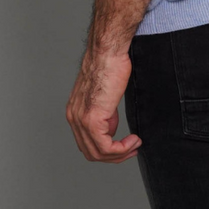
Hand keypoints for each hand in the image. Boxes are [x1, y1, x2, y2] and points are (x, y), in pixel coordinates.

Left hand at [65, 48, 141, 162]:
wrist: (108, 52)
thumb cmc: (109, 66)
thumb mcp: (104, 96)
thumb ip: (104, 115)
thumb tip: (109, 129)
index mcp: (75, 111)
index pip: (86, 143)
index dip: (106, 150)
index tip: (124, 146)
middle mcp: (74, 117)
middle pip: (91, 152)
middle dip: (114, 156)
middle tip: (132, 150)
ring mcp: (81, 119)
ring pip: (98, 153)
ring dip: (120, 154)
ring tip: (134, 146)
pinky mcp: (92, 119)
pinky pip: (106, 147)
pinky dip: (121, 150)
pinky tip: (133, 141)